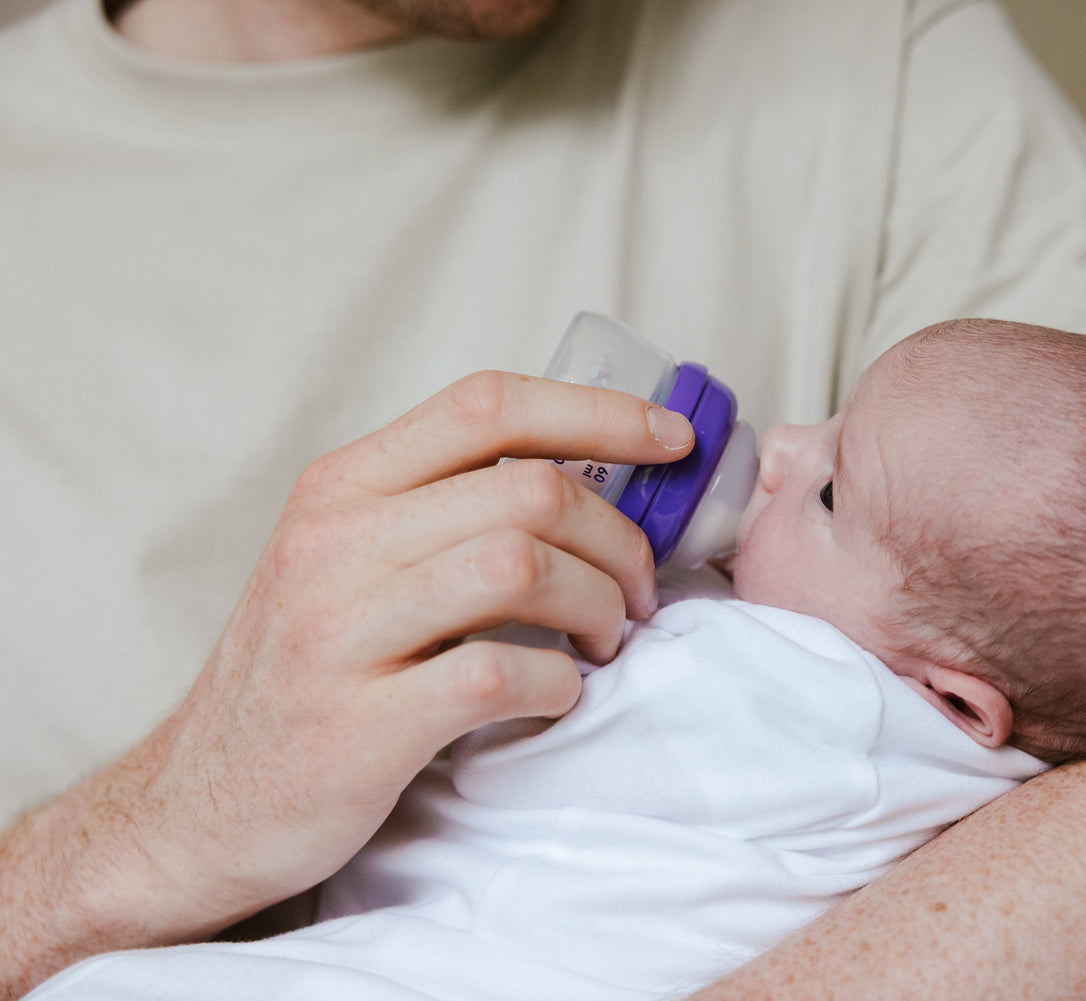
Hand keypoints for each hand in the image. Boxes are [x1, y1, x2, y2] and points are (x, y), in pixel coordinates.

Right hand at [1, 371, 694, 991]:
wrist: (201, 804)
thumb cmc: (307, 674)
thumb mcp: (350, 563)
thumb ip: (446, 511)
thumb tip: (594, 480)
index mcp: (340, 488)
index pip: (487, 405)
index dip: (597, 413)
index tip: (670, 439)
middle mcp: (332, 544)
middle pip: (527, 491)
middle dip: (618, 540)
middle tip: (639, 592)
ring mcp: (337, 633)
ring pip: (520, 566)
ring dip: (599, 605)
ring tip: (605, 641)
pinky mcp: (356, 725)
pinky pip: (498, 673)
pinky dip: (557, 682)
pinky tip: (556, 694)